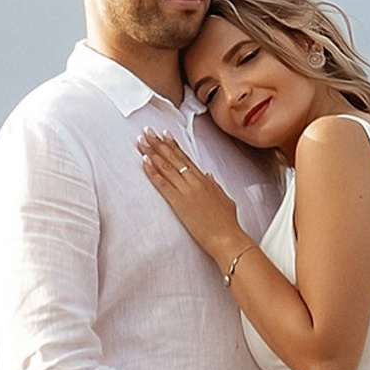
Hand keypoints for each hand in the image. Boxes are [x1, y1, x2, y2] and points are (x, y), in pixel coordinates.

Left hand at [136, 128, 248, 264]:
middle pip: (173, 158)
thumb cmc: (227, 222)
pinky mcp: (178, 202)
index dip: (174, 146)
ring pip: (166, 167)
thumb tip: (207, 175)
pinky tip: (144, 162)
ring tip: (142, 142)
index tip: (165, 135)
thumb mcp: (223, 198)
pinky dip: (152, 172)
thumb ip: (214, 185)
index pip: (185, 159)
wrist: (226, 237)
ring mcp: (186, 191)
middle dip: (159, 143)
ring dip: (152, 152)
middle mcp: (194, 182)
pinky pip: (162, 183)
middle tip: (148, 132)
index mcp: (205, 180)